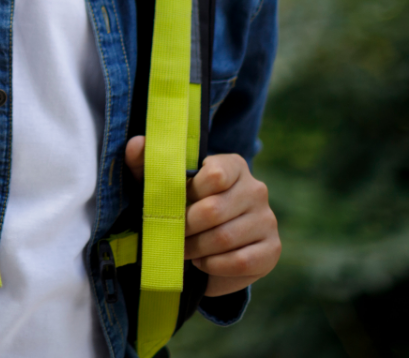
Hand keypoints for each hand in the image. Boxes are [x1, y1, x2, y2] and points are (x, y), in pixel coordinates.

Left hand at [124, 136, 280, 296]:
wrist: (204, 244)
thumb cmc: (180, 206)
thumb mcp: (158, 183)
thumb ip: (145, 162)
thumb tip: (136, 144)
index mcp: (233, 165)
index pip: (214, 175)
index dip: (188, 194)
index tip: (173, 204)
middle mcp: (256, 189)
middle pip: (215, 210)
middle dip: (185, 227)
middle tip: (170, 235)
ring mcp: (267, 220)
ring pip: (225, 238)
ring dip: (195, 248)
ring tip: (183, 249)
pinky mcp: (271, 250)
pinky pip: (240, 261)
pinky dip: (213, 265)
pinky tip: (202, 262)